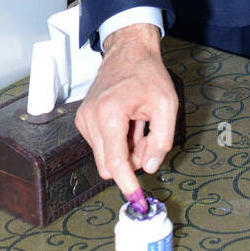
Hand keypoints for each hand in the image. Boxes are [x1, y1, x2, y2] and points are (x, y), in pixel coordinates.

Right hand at [74, 22, 177, 198]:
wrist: (128, 51)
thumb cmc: (148, 74)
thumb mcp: (166, 105)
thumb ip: (161, 140)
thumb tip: (149, 167)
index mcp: (109, 114)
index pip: (115, 162)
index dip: (127, 184)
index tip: (136, 199)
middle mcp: (90, 118)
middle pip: (109, 164)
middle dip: (131, 160)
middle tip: (148, 136)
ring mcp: (83, 119)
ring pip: (106, 157)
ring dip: (126, 149)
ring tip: (139, 123)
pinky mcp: (83, 120)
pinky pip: (101, 145)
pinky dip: (118, 141)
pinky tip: (128, 121)